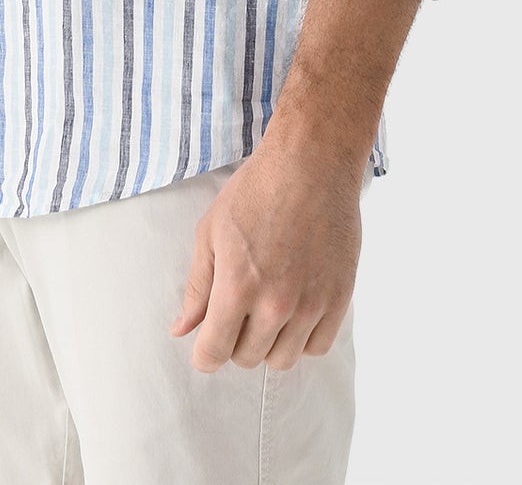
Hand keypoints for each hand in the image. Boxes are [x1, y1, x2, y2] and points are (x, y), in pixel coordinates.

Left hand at [168, 140, 362, 372]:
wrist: (312, 163)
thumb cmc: (256, 190)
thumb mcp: (212, 231)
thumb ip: (198, 286)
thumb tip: (182, 330)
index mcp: (237, 287)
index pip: (214, 353)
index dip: (204, 354)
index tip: (206, 344)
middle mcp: (275, 303)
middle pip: (247, 358)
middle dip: (235, 341)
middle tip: (239, 310)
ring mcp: (312, 303)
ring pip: (283, 360)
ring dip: (269, 343)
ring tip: (267, 309)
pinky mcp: (340, 297)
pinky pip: (317, 347)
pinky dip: (303, 338)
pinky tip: (295, 310)